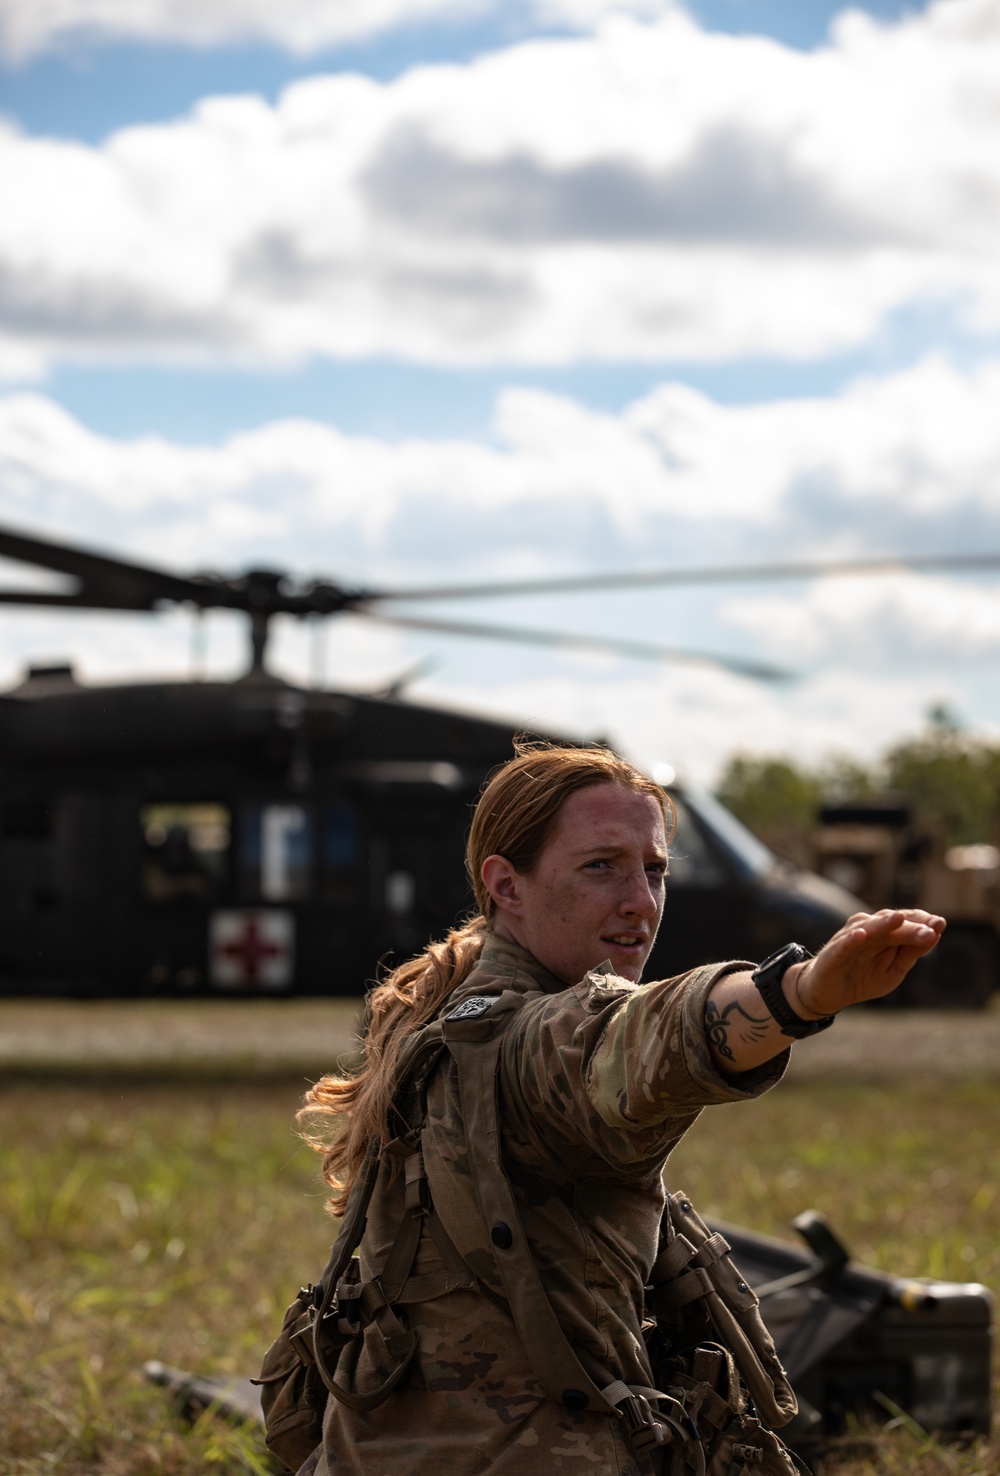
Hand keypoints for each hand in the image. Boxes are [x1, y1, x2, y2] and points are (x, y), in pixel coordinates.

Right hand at [787, 909, 946, 1018]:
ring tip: (899, 919)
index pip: (906, 923)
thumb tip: (935, 934)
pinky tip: (862, 935)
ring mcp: (849, 939)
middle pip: (892, 925)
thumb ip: (911, 952)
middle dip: (911, 926)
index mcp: (885, 933)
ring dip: (884, 924)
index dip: (923, 922)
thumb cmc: (863, 977)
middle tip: (932, 928)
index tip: (941, 924)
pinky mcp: (833, 953)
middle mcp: (868, 930)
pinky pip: (844, 944)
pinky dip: (852, 939)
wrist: (829, 992)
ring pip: (869, 928)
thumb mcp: (894, 970)